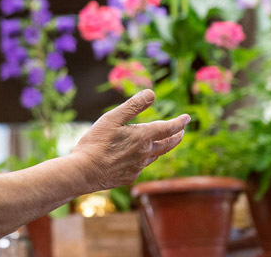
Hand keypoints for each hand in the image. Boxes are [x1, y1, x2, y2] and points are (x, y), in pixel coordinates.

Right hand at [70, 89, 189, 191]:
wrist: (83, 172)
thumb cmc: (95, 142)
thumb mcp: (112, 118)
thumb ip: (133, 106)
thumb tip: (151, 93)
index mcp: (142, 137)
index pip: (168, 128)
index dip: (179, 122)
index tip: (187, 118)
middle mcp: (145, 154)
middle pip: (168, 145)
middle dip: (176, 136)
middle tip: (181, 131)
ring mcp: (138, 168)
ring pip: (155, 156)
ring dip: (162, 148)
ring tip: (162, 143)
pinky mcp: (129, 177)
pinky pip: (141, 166)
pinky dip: (144, 159)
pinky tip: (136, 158)